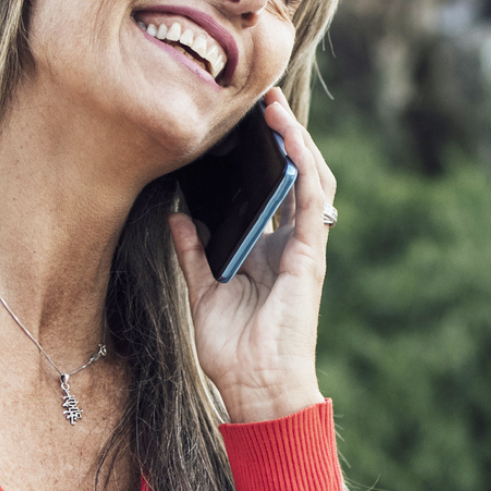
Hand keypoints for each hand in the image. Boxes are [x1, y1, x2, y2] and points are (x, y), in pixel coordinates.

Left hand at [168, 89, 337, 422]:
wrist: (256, 388)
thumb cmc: (233, 351)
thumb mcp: (202, 293)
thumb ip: (194, 253)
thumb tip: (177, 217)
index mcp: (267, 251)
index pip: (271, 193)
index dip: (262, 158)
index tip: (240, 126)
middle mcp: (289, 244)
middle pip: (293, 178)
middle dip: (282, 138)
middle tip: (258, 102)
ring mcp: (303, 248)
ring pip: (310, 180)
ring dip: (295, 141)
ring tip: (273, 107)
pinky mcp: (309, 255)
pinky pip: (313, 200)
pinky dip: (304, 166)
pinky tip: (289, 138)